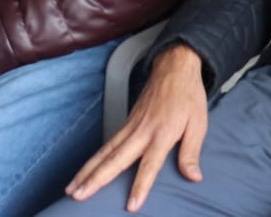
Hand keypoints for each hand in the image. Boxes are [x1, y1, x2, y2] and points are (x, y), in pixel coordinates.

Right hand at [66, 44, 209, 208]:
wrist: (174, 67)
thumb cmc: (188, 96)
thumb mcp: (199, 124)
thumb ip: (191, 152)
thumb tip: (193, 177)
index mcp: (162, 133)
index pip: (149, 165)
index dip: (140, 186)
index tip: (131, 205)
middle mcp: (141, 131)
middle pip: (115, 159)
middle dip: (95, 179)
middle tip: (78, 195)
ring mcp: (130, 126)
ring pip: (104, 152)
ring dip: (87, 171)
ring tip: (71, 188)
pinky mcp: (126, 123)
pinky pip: (106, 144)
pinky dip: (93, 160)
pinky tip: (84, 171)